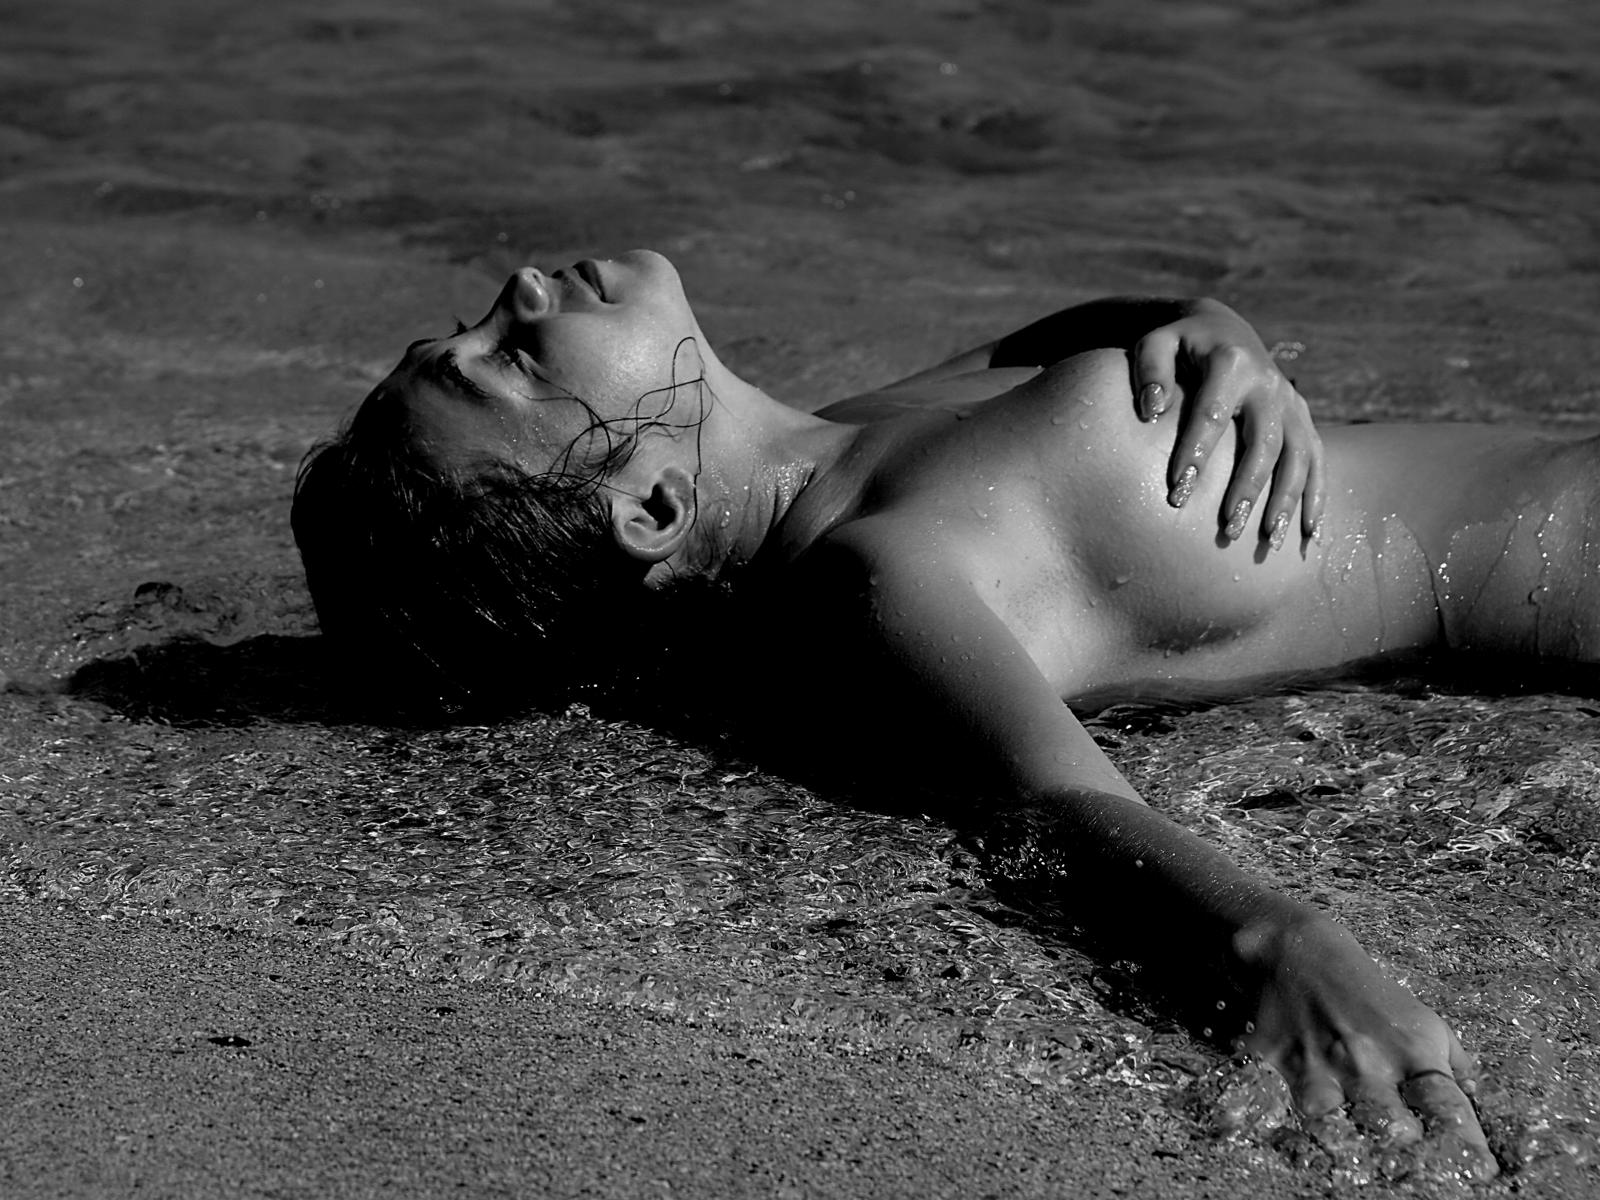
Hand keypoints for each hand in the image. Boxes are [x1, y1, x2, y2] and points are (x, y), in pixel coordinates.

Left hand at [1131, 299, 1323, 547]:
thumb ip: (1149, 369)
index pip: (1212, 415)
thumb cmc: (1181, 345)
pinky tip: (1306, 533)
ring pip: (1298, 457)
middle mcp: (1269, 384)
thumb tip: (1151, 410)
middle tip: (1226, 529)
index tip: (1176, 492)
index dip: (1196, 454)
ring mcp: (1291, 403)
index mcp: (1231, 364)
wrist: (1225, 331)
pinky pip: (1317, 460)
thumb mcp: (1157, 343)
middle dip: (1247, 488)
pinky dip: (1315, 496)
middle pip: (1264, 443)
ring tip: (1267, 541)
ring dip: (1286, 500)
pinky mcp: (1304, 420)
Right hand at [1235, 910, 1496, 1179]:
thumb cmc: (1368, 992)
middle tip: (1414, 1176)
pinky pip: (1269, 1104)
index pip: (1448, 1111)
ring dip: (1345, 1150)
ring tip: (1358, 1170)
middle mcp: (1365, 1059)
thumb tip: (1480, 1108)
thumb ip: (1452, 1066)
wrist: (1299, 948)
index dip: (1466, 1150)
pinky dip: (1275, 1126)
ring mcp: (1315, 1063)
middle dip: (1407, 1158)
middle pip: (1392, 1128)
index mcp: (1410, 1051)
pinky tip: (1289, 1147)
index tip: (1478, 1173)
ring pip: (1331, 1126)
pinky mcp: (1269, 1061)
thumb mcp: (1422, 1021)